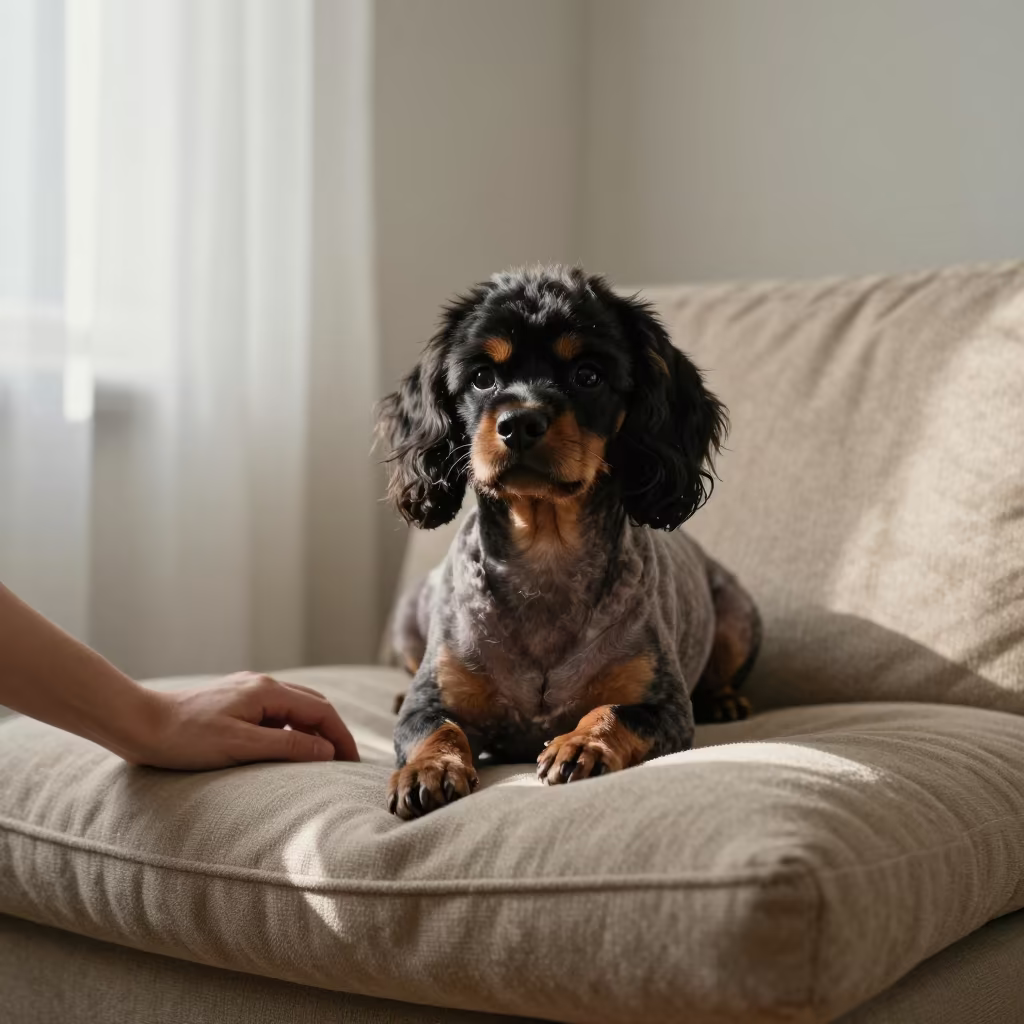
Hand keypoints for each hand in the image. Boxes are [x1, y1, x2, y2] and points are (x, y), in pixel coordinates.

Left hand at [127, 672, 359, 769]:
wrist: (138, 723)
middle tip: (344, 763)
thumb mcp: (239, 746)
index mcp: (268, 691)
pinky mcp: (234, 703)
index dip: (342, 737)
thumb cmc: (184, 738)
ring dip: (313, 732)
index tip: (353, 764)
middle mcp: (262, 685)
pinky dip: (291, 731)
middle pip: (314, 706)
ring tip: (321, 761)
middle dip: (333, 733)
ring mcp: (247, 692)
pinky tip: (285, 751)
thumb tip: (326, 751)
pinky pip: (275, 714)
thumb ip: (286, 747)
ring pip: (295, 709)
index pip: (322, 711)